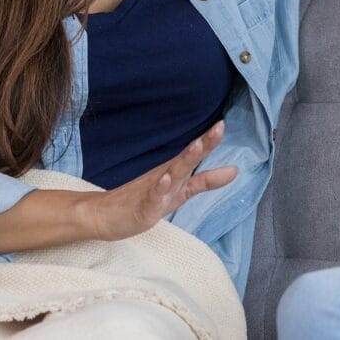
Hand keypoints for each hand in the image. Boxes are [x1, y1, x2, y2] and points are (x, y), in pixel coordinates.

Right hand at [87, 121, 237, 241]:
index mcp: (175, 172)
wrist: (105, 215)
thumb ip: (206, 181)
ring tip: (197, 146)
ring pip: (171, 174)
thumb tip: (235, 171)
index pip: (195, 154)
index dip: (210, 141)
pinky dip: (160, 188)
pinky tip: (166, 179)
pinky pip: (153, 198)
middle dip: (204, 144)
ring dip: (184, 160)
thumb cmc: (144, 200)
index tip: (223, 123)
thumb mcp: (181, 192)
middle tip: (219, 127)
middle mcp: (166, 177)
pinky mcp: (143, 208)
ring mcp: (154, 191)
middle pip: (186, 159)